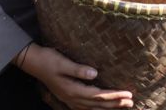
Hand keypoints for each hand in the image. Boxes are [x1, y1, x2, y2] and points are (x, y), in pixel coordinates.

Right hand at [16, 44, 132, 108]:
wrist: (33, 62)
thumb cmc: (49, 60)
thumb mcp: (63, 62)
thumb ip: (78, 70)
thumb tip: (95, 74)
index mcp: (72, 90)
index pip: (98, 95)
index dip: (114, 96)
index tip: (128, 94)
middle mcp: (71, 97)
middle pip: (97, 104)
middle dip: (115, 104)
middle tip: (131, 102)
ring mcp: (69, 98)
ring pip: (91, 107)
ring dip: (107, 107)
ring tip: (122, 106)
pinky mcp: (67, 96)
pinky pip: (84, 107)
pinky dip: (95, 108)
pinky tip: (101, 108)